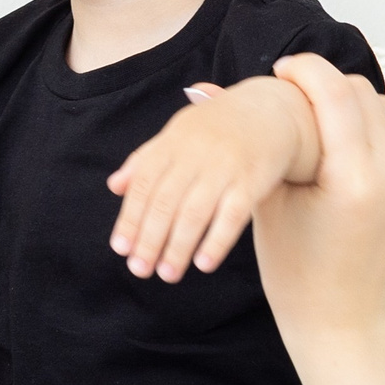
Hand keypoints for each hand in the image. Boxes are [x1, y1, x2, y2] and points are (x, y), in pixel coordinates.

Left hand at [107, 76, 318, 280]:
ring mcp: (225, 167)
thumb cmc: (216, 128)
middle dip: (149, 240)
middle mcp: (196, 154)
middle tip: (139, 269)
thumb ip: (145, 160)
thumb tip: (114, 186)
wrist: (271, 110)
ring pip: (195, 213)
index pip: (143, 185)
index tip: (120, 248)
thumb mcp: (177, 134)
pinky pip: (232, 216)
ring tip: (167, 274)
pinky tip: (203, 264)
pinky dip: (216, 242)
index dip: (130, 218)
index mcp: (172, 142)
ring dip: (178, 248)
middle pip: (165, 203)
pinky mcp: (254, 180)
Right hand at [250, 55, 384, 338]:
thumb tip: (202, 85)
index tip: (282, 70)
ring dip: (355, 105)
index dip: (306, 71)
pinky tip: (348, 143)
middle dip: (328, 86)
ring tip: (321, 118)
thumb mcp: (268, 201)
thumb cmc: (293, 268)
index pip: (337, 95)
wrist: (342, 319)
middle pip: (366, 96)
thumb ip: (255, 141)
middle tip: (295, 94)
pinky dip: (377, 131)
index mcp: (357, 182)